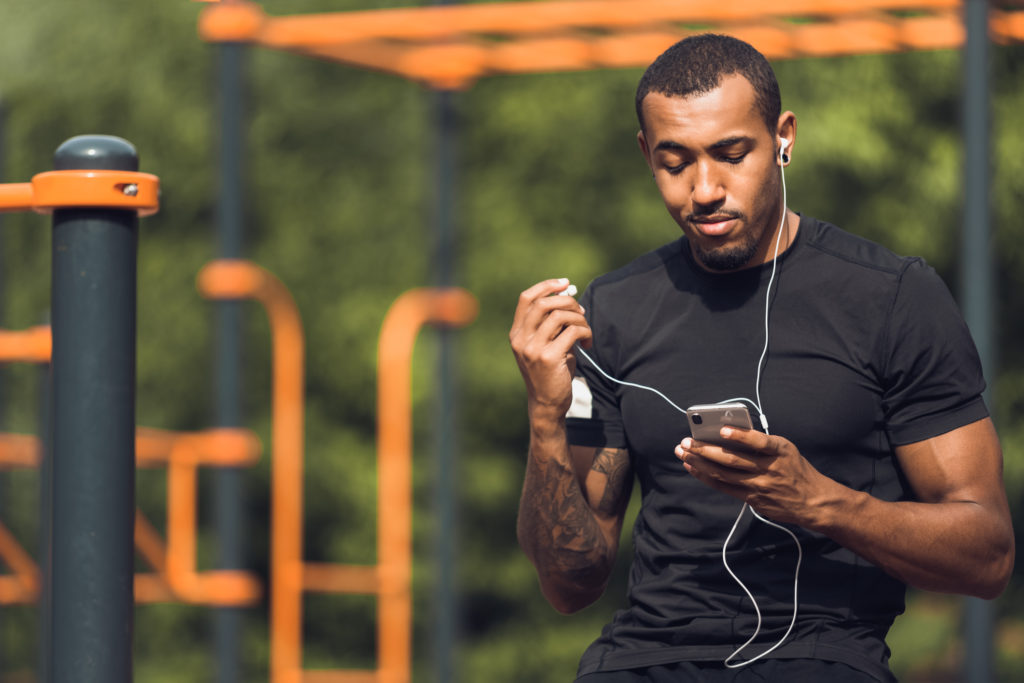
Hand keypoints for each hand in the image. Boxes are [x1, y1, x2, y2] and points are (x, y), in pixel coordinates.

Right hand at [509, 278, 591, 421]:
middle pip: (543, 303)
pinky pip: (572, 332)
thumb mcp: (545, 345)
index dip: (546, 286)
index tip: (565, 284)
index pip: (526, 299)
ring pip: (560, 316)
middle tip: (581, 311)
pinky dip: (585, 332)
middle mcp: (520, 339)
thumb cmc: (550, 372)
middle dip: (567, 301)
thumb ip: (551, 324)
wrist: (547, 404)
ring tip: (585, 330)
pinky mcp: (548, 358)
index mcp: (517, 334)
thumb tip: (569, 297)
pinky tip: (587, 342)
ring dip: (579, 318)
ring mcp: (532, 349)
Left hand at [674, 427, 832, 525]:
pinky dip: (707, 477)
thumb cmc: (796, 469)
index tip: (722, 430)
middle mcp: (769, 469)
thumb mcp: (786, 450)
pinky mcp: (753, 500)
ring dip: (700, 464)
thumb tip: (729, 434)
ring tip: (683, 454)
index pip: (759, 441)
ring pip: (723, 474)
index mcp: (779, 451)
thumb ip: (762, 443)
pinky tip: (694, 469)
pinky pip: (725, 487)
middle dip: (705, 450)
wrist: (813, 502)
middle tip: (686, 442)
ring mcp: (760, 486)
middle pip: (732, 459)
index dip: (741, 436)